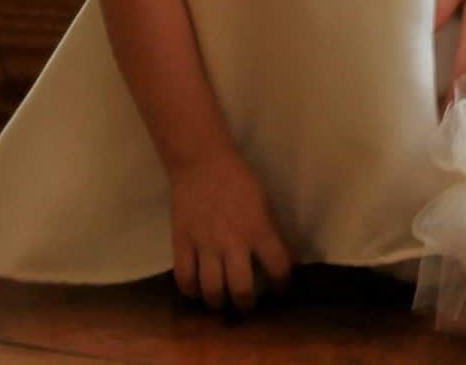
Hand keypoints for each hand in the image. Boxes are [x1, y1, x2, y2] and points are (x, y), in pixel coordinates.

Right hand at [168, 147, 294, 311]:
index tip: (281, 288)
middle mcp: (232, 242)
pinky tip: (196, 289)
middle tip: (246, 303)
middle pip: (241, 289)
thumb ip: (271, 232)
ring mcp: (205, 245)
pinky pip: (184, 278)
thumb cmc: (238, 179)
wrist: (201, 161)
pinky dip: (190, 290)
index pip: (278, 267)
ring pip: (212, 290)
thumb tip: (283, 258)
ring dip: (218, 302)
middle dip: (246, 303)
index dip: (283, 284)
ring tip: (221, 301)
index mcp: (258, 229)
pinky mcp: (182, 243)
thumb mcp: (264, 202)